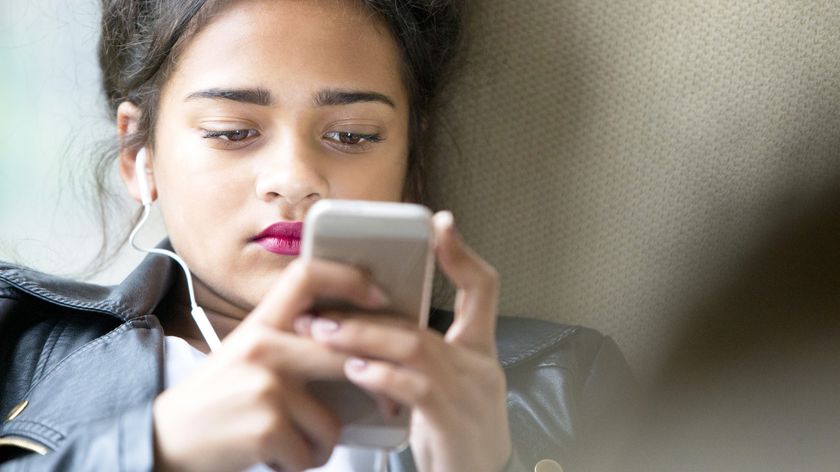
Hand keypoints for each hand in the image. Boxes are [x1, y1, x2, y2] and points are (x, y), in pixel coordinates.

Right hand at [153, 259, 390, 471]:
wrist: (162, 439)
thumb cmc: (215, 400)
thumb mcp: (246, 353)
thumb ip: (289, 341)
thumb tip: (350, 345)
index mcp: (259, 323)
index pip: (306, 276)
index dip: (349, 279)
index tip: (378, 298)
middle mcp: (263, 346)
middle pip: (341, 353)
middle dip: (372, 385)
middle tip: (383, 404)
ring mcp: (266, 385)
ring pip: (332, 420)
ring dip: (319, 443)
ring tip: (289, 441)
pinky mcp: (267, 426)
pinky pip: (314, 451)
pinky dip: (301, 462)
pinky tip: (273, 456)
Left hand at [303, 211, 511, 470]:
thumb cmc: (454, 435)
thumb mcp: (447, 388)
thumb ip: (420, 357)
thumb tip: (368, 331)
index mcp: (480, 351)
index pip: (483, 289)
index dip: (462, 254)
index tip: (439, 224)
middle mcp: (481, 367)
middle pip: (424, 324)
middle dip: (368, 314)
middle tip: (322, 311)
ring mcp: (471, 394)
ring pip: (414, 349)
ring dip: (363, 338)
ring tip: (323, 335)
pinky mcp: (455, 423)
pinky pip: (415, 388)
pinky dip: (381, 375)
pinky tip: (355, 369)